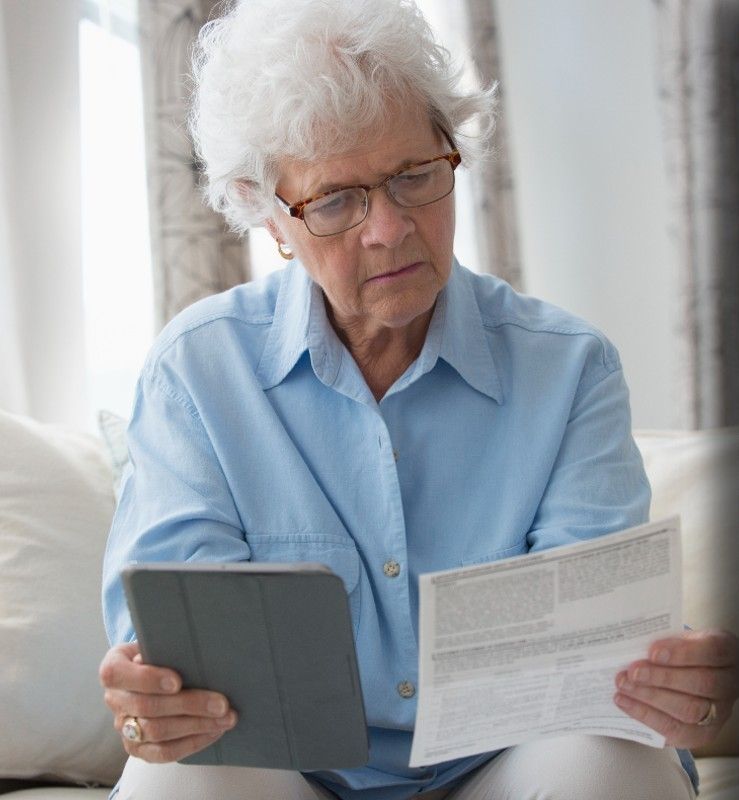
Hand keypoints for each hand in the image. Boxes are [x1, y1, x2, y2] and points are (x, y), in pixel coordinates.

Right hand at [99, 642, 237, 762]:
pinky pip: (163, 753)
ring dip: (197, 726)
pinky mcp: (137, 748)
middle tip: (221, 704)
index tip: (177, 681)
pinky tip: (214, 732)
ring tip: (225, 718)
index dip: (148, 679)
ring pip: (157, 732)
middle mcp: (114, 699)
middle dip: (189, 705)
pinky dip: (192, 743)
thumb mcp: (156, 642)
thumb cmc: (158, 654)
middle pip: (148, 707)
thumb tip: (191, 655)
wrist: (150, 674)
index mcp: (113, 669)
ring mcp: (123, 727)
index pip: (119, 675)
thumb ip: (164, 647)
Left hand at [614, 629, 738, 747]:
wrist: (691, 676)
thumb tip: (632, 644)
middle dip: (662, 678)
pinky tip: (625, 702)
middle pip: (702, 683)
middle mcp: (728, 684)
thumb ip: (663, 639)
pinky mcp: (702, 734)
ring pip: (690, 710)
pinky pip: (677, 731)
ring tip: (623, 686)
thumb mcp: (678, 638)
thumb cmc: (681, 653)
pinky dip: (646, 716)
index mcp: (725, 652)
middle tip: (633, 672)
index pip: (713, 650)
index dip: (683, 652)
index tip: (653, 652)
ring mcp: (718, 713)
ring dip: (651, 698)